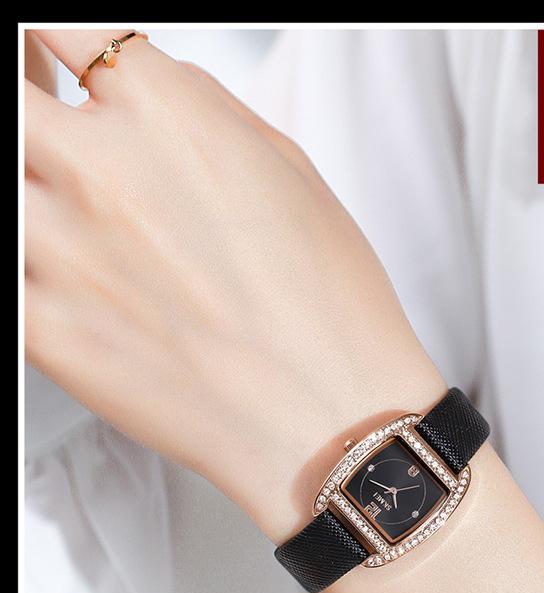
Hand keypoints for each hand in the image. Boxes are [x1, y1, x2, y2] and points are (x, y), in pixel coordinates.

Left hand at [24, 29, 445, 541]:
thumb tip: (148, 87)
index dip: (52, 40)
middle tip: (47, 127)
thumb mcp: (286, 169)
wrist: (326, 419)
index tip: (51, 57)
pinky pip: (1, 272)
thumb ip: (200, 110)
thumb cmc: (328, 307)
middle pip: (4, 88)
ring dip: (24, 180)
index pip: (62, 24)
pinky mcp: (39, 328)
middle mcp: (99, 167)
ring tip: (61, 206)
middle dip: (19, 90)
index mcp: (167, 112)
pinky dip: (25, 267)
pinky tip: (56, 273)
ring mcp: (57, 248)